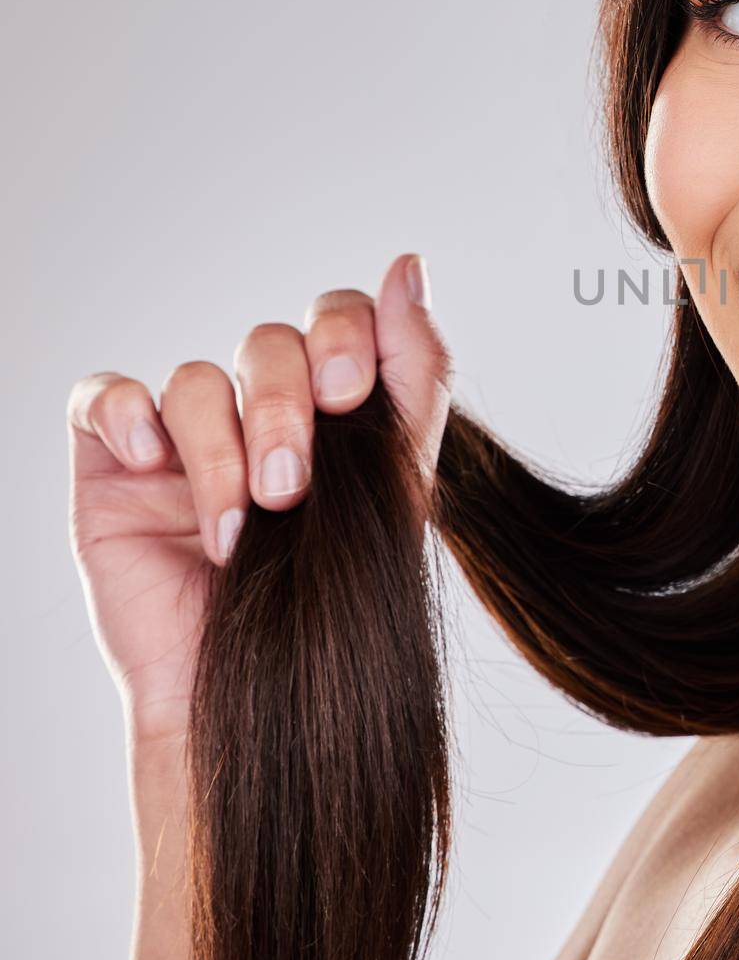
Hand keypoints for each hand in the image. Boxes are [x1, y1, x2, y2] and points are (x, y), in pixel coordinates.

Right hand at [66, 252, 453, 743]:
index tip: (351, 394)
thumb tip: (410, 264)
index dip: (346, 334)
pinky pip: (104, 395)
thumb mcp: (396, 482)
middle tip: (293, 489)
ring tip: (241, 528)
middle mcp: (259, 407)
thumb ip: (413, 373)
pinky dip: (128, 416)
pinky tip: (153, 464)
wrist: (256, 695)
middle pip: (271, 344)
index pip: (339, 315)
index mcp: (332, 403)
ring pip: (199, 380)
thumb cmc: (327, 596)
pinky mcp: (115, 464)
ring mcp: (185, 433)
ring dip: (224, 452)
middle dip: (287, 409)